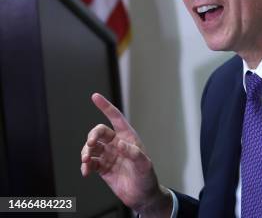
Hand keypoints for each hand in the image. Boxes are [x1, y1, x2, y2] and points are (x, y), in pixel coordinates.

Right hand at [80, 93, 171, 215]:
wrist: (142, 196)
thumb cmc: (147, 178)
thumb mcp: (144, 165)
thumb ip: (133, 153)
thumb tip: (118, 144)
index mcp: (129, 138)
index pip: (116, 118)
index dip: (106, 107)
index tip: (95, 96)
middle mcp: (117, 144)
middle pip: (99, 132)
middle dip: (92, 136)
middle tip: (90, 145)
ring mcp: (109, 155)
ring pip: (91, 147)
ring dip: (85, 152)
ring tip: (85, 162)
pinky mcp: (103, 168)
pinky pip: (89, 163)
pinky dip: (85, 166)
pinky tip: (85, 172)